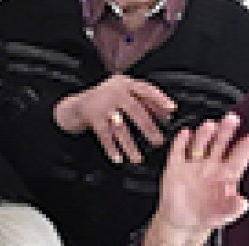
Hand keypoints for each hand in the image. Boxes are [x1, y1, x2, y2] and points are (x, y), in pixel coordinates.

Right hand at [56, 75, 176, 163]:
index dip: (160, 99)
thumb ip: (145, 101)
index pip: (146, 89)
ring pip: (120, 128)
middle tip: (158, 141)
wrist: (77, 105)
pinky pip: (105, 136)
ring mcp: (103, 105)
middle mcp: (115, 92)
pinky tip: (118, 159)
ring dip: (130, 145)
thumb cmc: (106, 100)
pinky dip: (111, 149)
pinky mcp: (93, 118)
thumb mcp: (125, 94)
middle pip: (136, 111)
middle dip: (148, 128)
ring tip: (137, 158)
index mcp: (125, 84)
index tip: (172, 109)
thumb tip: (167, 112)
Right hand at [140, 114, 248, 245]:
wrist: (182, 222)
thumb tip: (243, 203)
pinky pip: (178, 152)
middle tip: (233, 119)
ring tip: (210, 125)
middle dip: (226, 131)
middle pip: (220, 144)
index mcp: (227, 174)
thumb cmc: (206, 215)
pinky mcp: (175, 167)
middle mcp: (211, 165)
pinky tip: (185, 134)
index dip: (246, 148)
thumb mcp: (223, 216)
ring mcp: (193, 164)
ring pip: (200, 144)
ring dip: (205, 134)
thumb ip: (233, 208)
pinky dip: (180, 142)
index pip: (239, 158)